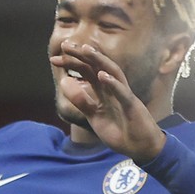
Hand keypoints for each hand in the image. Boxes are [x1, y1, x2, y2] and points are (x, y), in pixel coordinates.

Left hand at [50, 41, 165, 161]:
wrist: (140, 148)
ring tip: (85, 50)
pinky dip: (113, 84)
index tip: (54, 59)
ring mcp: (124, 96)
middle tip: (64, 45)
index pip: (86, 71)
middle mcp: (114, 88)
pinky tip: (102, 76)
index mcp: (104, 91)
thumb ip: (81, 101)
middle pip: (97, 67)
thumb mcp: (94, 116)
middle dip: (81, 55)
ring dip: (100, 61)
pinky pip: (123, 93)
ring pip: (113, 73)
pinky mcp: (132, 107)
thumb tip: (63, 82)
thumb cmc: (119, 131)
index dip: (71, 64)